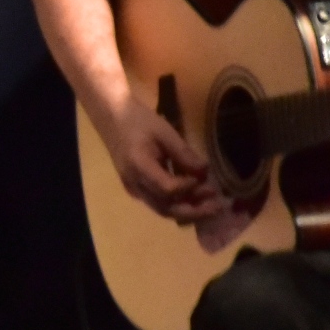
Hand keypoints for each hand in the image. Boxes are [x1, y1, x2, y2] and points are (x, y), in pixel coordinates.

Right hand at [103, 102, 224, 223]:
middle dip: (194, 211)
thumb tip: (205, 172)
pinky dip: (178, 205)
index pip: (168, 189)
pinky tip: (194, 199)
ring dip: (188, 211)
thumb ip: (184, 154)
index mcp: (139, 167)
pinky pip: (158, 203)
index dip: (189, 188)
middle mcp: (134, 183)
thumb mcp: (165, 132)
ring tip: (210, 206)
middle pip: (165, 208)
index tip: (206, 178)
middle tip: (217, 207)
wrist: (111, 117)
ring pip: (162, 209)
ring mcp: (134, 188)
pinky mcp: (137, 188)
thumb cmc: (138, 120)